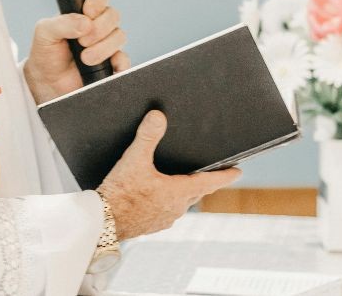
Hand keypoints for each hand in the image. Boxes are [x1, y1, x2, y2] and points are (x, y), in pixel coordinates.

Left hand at [23, 0, 129, 104]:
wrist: (48, 82)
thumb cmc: (46, 53)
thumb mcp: (44, 32)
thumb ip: (61, 23)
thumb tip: (85, 23)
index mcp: (82, 10)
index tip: (88, 12)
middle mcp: (98, 23)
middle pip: (113, 14)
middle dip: (98, 29)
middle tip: (81, 41)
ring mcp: (107, 42)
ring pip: (119, 36)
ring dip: (102, 48)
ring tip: (84, 58)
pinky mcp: (113, 62)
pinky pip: (125, 59)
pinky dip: (117, 63)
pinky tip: (103, 67)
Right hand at [96, 111, 240, 239]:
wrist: (103, 223)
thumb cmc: (120, 193)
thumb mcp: (134, 159)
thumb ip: (147, 136)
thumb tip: (158, 115)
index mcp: (178, 192)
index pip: (209, 181)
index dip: (225, 175)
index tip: (238, 171)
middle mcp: (176, 208)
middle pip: (198, 192)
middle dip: (206, 182)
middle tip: (214, 174)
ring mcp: (164, 218)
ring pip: (183, 203)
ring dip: (187, 192)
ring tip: (186, 182)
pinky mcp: (152, 225)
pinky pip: (168, 211)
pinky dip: (170, 202)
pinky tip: (159, 197)